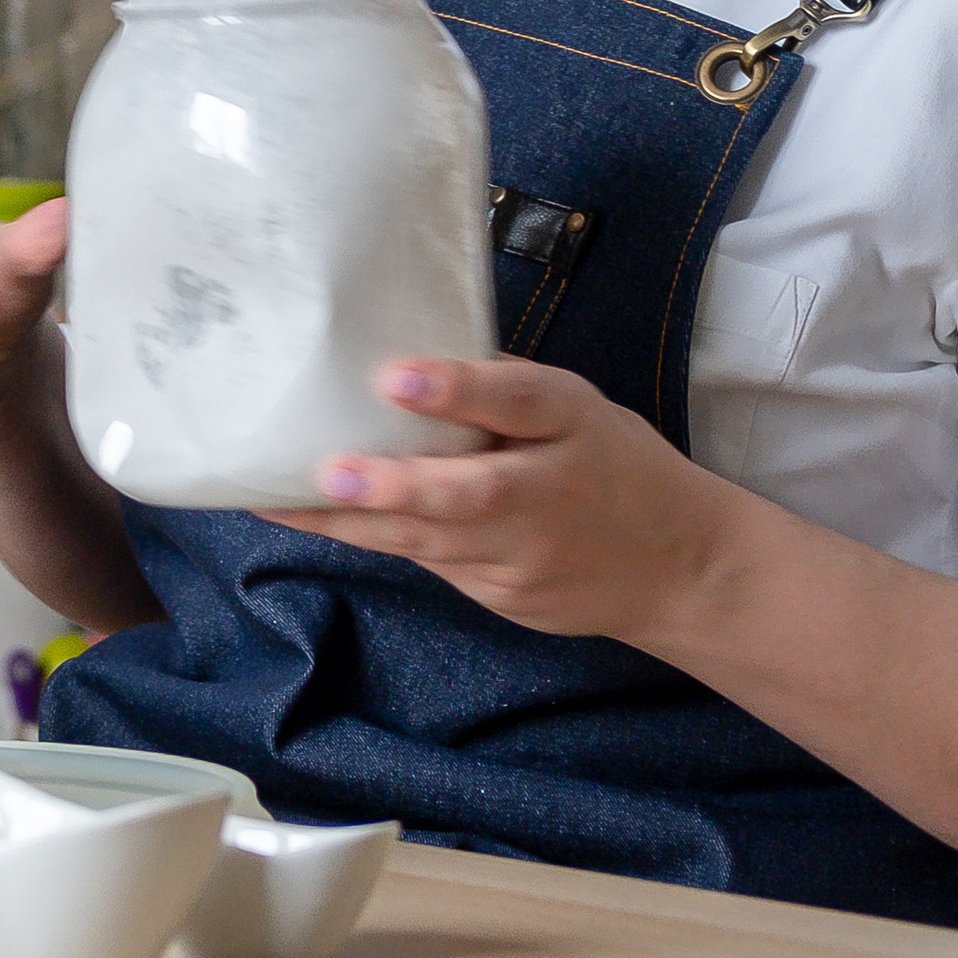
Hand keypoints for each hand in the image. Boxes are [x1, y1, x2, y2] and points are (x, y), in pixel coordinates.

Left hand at [261, 353, 722, 643]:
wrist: (680, 569)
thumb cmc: (614, 464)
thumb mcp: (579, 409)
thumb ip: (507, 391)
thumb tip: (410, 360)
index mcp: (572, 422)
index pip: (517, 400)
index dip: (457, 388)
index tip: (395, 375)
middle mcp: (548, 491)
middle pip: (469, 492)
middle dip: (394, 486)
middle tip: (327, 471)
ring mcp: (525, 557)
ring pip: (430, 539)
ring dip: (350, 520)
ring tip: (277, 499)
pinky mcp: (502, 597)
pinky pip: (432, 563)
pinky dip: (375, 540)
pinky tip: (316, 520)